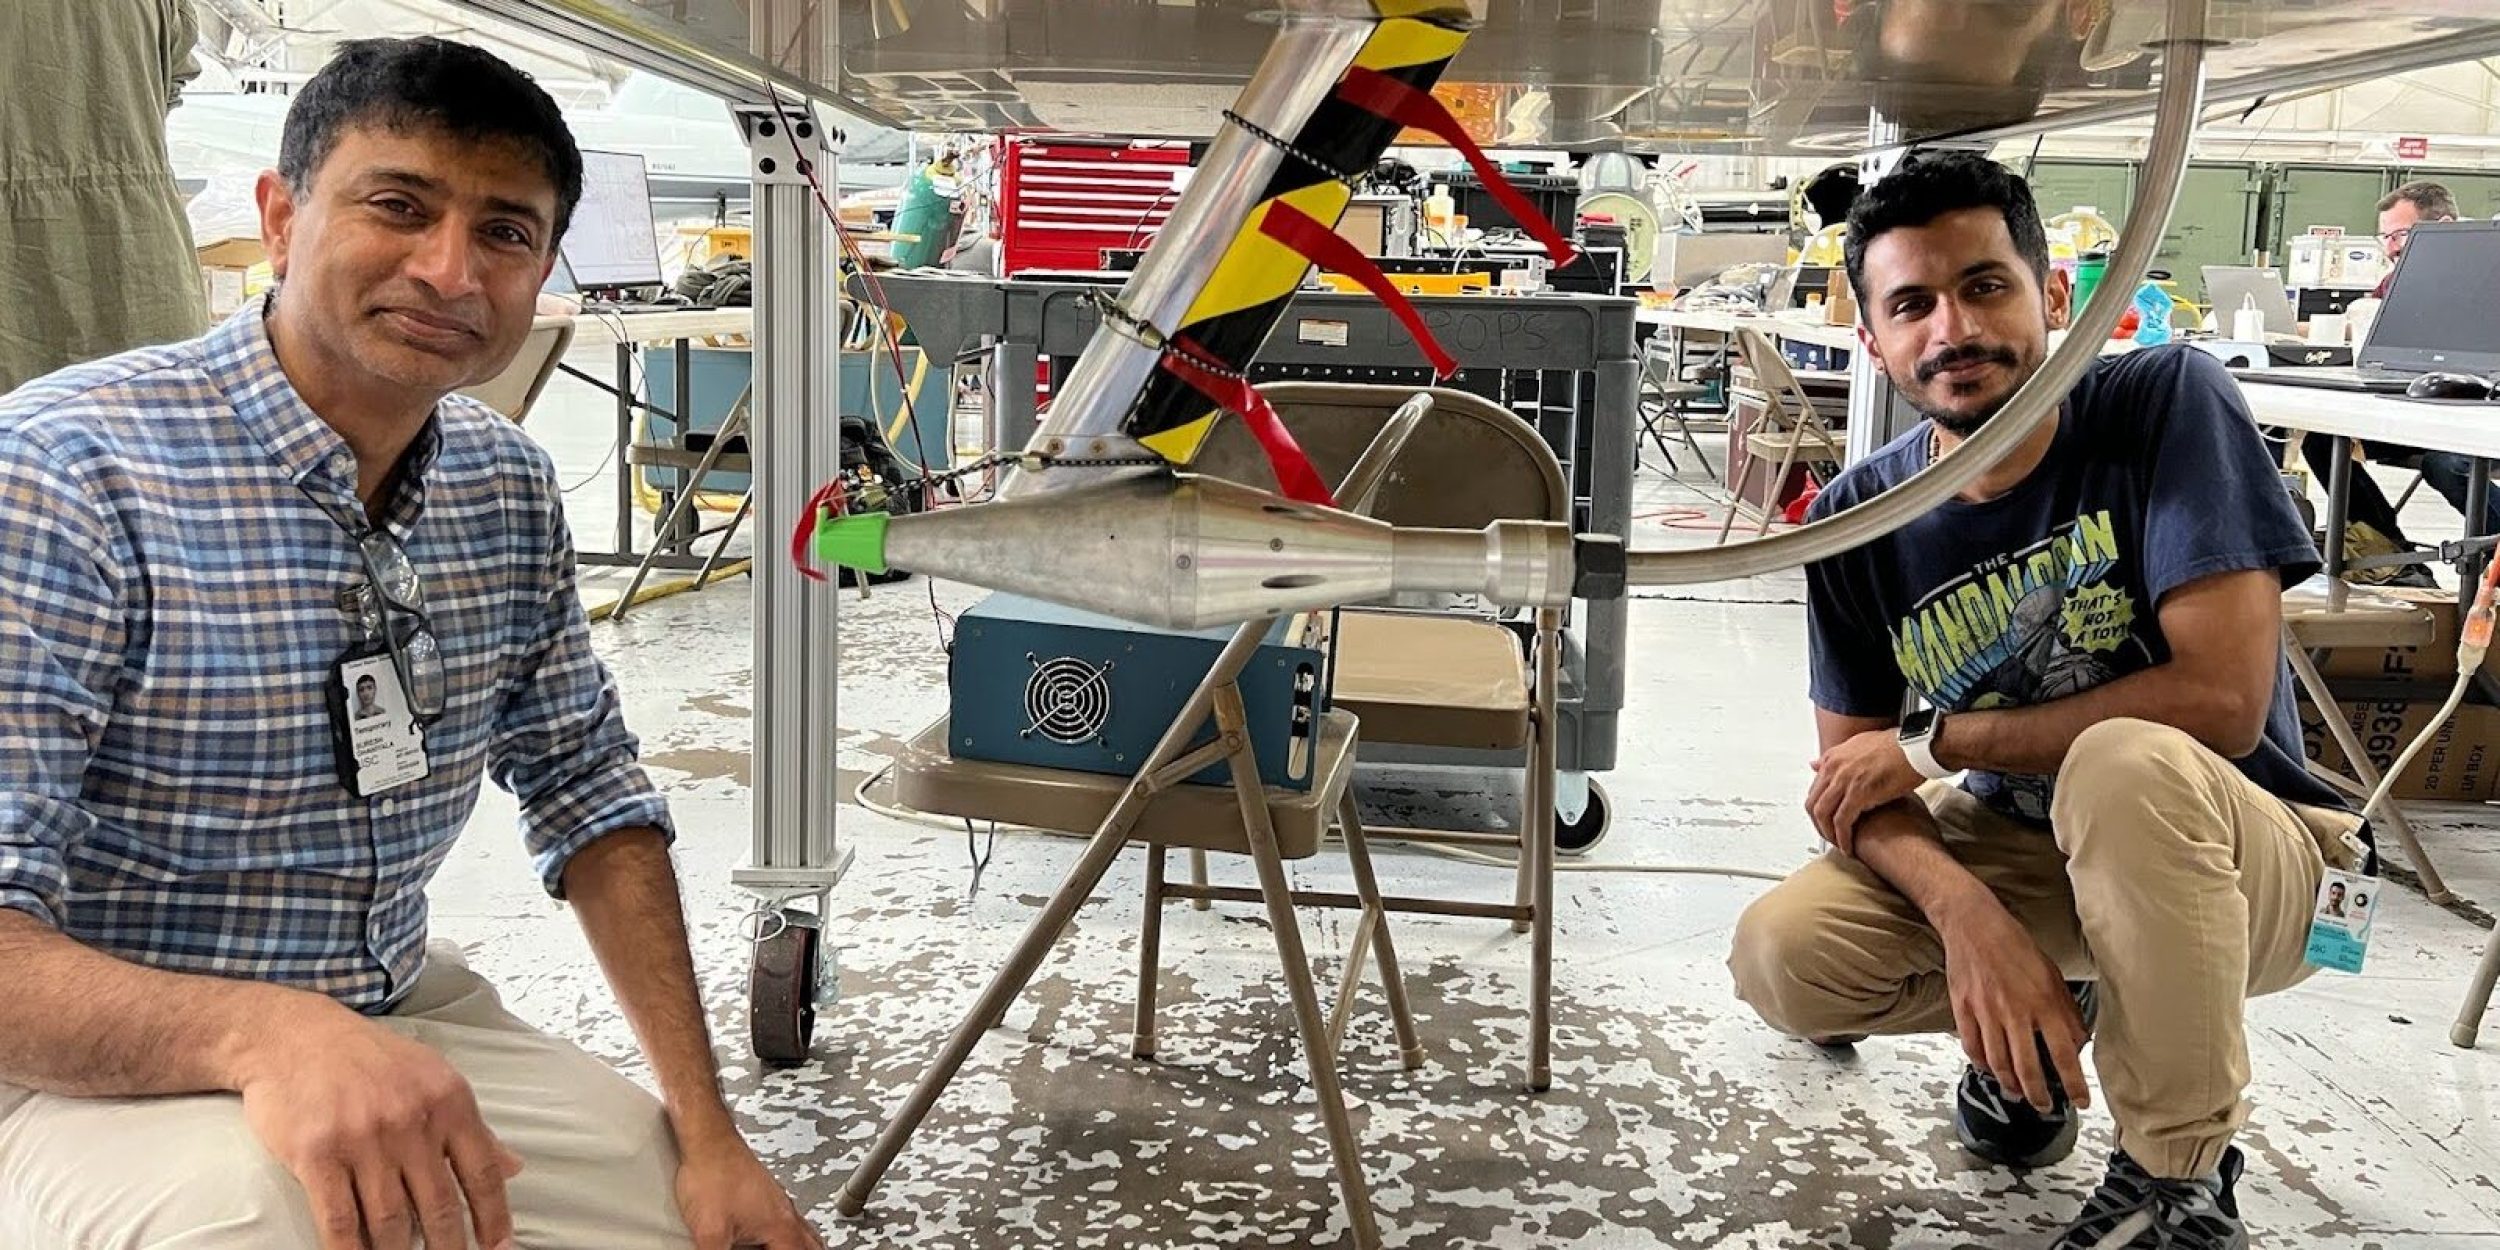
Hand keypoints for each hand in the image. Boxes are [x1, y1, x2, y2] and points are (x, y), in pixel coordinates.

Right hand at [233, 1000, 522, 1249]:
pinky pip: (340, 1220)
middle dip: (450, 1247)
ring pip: (391, 1221)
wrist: (294, 1036)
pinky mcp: (317, 1154)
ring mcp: (363, 1139)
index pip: (482, 1173)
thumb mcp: (434, 1079)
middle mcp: (411, 1121)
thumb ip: (473, 1128)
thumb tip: (514, 1168)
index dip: (494, 1219)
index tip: (500, 1249)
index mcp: (448, 1101)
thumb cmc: (370, 1060)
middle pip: (440, 1205)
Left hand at [674, 1122, 823, 1249]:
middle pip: (812, 1245)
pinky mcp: (766, 1194)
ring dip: (803, 1246)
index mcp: (780, 1226)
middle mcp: (785, 1213)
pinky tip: (774, 1235)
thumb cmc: (712, 1174)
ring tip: (800, 1249)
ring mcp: (778, 1202)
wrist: (708, 1141)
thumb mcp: (710, 1233)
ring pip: (804, 1232)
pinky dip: (791, 1235)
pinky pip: (791, 1220)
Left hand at [1807, 728, 1924, 854]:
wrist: (1916, 746)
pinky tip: (1849, 847)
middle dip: (1819, 825)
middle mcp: (1834, 768)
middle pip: (1813, 803)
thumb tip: (1815, 764)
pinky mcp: (1859, 793)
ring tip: (1839, 845)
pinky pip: (1842, 821)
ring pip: (1823, 814)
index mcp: (1833, 757)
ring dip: (1829, 834)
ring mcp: (1845, 780)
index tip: (1825, 822)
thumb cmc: (1897, 746)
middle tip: (1829, 837)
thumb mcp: (1858, 744)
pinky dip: (1843, 837)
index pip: (1815, 789)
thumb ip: (1836, 757)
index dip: (1818, 810)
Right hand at [1940, 905, 2090, 1115]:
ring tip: (2019, 1094)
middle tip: (2046, 1106)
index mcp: (2043, 1002)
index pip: (2064, 1053)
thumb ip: (2065, 1010)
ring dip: (2011, 1085)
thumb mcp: (2052, 975)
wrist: (1973, 924)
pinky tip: (1991, 1070)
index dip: (2074, 1083)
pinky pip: (1973, 1047)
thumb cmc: (2015, 945)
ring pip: (1999, 1063)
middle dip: (2039, 1095)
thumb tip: (2077, 1041)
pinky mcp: (1963, 1010)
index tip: (2080, 1101)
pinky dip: (1982, 1064)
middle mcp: (2015, 1011)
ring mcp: (1986, 1012)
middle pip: (2028, 1067)